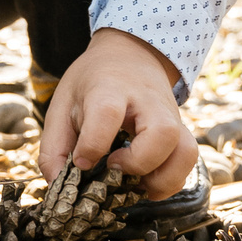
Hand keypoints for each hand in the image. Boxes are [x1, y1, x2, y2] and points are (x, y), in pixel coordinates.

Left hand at [38, 28, 198, 198]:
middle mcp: (148, 101)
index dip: (93, 145)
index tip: (81, 162)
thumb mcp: (63, 104)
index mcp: (109, 89)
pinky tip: (145, 182)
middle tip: (113, 167)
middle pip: (162, 133)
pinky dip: (170, 181)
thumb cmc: (93, 82)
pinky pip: (188, 161)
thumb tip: (55, 185)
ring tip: (133, 183)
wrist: (130, 54)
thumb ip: (54, 146)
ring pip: (185, 151)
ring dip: (161, 179)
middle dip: (138, 163)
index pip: (107, 114)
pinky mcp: (181, 130)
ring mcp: (170, 116)